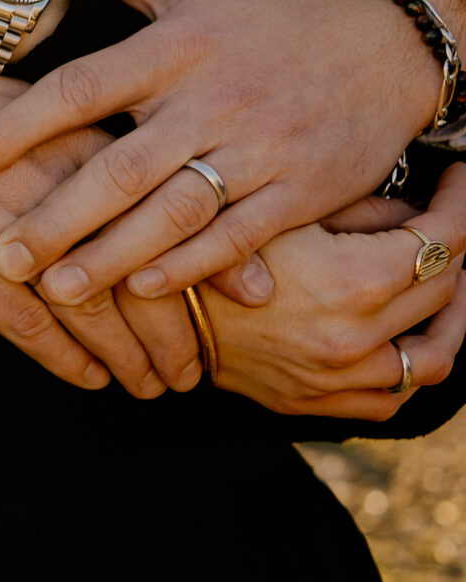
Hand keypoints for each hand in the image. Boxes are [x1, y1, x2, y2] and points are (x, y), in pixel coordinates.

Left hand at [0, 0, 447, 320]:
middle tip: (1, 258)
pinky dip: (191, 264)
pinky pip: (238, 234)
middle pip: (121, 166)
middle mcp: (213, 98)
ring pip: (175, 210)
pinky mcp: (301, 190)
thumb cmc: (271, 11)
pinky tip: (142, 288)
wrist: (394, 39)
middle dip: (56, 216)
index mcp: (175, 47)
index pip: (82, 87)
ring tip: (57, 291)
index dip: (20, 126)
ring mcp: (260, 147)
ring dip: (113, 255)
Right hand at [0, 61, 184, 392]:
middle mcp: (48, 184)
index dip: (210, 256)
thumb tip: (109, 164)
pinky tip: (90, 382)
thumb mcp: (1, 102)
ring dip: (130, 356)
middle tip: (204, 363)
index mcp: (67, 137)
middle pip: (140, 266)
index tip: (249, 291)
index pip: (163, 203)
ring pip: (92, 308)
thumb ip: (61, 135)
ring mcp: (2, 228)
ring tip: (156, 386)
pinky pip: (28, 327)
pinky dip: (66, 361)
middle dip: (179, 325)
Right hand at [198, 167, 465, 419]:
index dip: (459, 202)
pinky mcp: (311, 401)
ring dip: (449, 321)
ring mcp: (335, 378)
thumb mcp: (285, 208)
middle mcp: (355, 338)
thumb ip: (360, 209)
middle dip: (454, 252)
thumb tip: (409, 213)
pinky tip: (400, 340)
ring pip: (432, 359)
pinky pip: (388, 400)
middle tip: (444, 227)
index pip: (444, 239)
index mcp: (357, 282)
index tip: (459, 180)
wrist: (147, 302)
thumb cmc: (209, 241)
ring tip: (441, 292)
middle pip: (445, 292)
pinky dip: (406, 373)